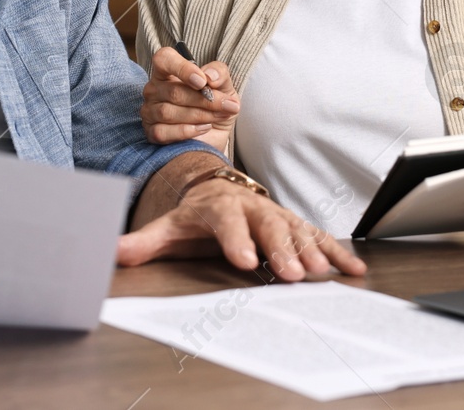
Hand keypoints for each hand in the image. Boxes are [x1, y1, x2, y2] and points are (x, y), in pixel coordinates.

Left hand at [117, 177, 366, 281]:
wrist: (221, 191)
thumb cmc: (196, 216)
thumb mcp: (169, 227)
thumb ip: (145, 242)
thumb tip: (111, 251)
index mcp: (220, 207)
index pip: (227, 224)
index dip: (235, 241)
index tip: (243, 261)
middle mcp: (252, 207)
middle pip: (268, 226)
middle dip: (280, 249)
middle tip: (290, 273)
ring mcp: (276, 215)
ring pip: (296, 231)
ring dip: (310, 251)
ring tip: (319, 272)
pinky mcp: (295, 225)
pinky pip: (318, 237)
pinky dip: (335, 252)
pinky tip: (352, 269)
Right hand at [140, 45, 240, 149]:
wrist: (215, 133)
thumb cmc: (214, 104)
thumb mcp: (224, 85)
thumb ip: (219, 73)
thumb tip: (210, 76)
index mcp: (167, 71)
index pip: (164, 59)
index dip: (182, 68)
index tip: (203, 82)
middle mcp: (155, 89)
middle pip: (174, 92)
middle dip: (205, 100)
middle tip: (228, 105)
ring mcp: (150, 111)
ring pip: (169, 113)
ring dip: (200, 116)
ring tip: (219, 116)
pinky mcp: (151, 133)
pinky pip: (163, 132)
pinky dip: (186, 131)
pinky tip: (203, 128)